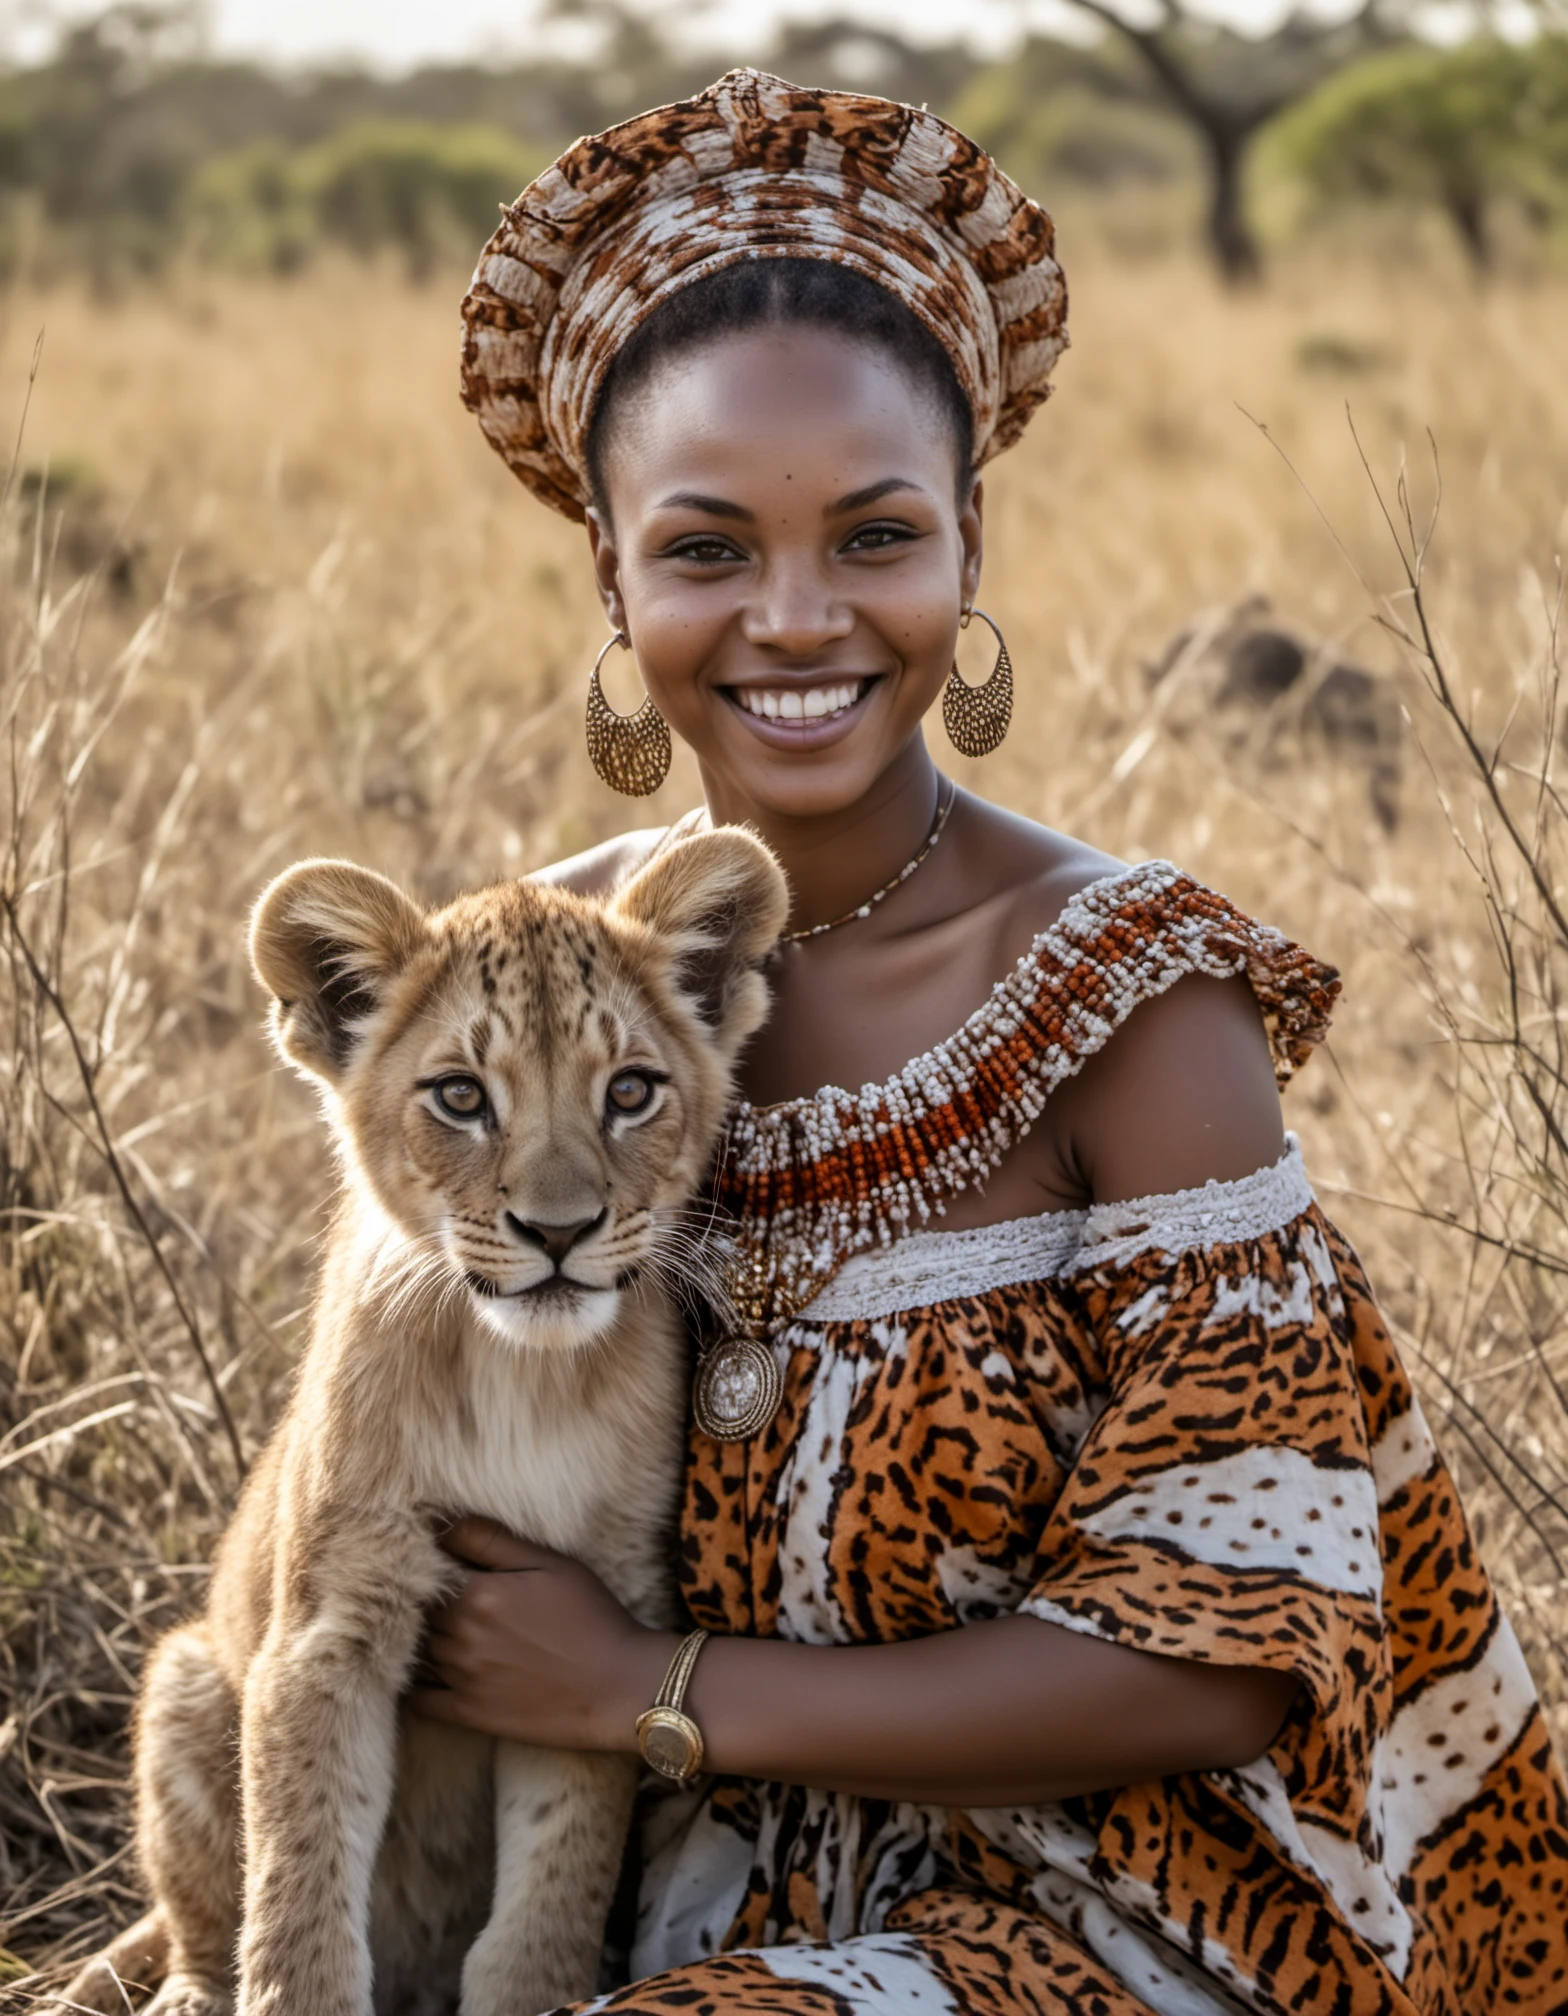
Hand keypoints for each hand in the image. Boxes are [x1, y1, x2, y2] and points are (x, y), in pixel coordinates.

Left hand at [408, 1517, 675, 1750]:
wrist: (619, 1685)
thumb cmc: (591, 1616)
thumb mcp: (550, 1563)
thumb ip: (492, 1540)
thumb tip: (443, 1525)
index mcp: (478, 1594)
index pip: (430, 1574)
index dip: (433, 1570)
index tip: (440, 1568)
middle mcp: (461, 1635)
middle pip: (422, 1613)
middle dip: (427, 1604)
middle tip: (439, 1598)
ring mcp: (463, 1678)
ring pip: (420, 1652)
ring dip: (423, 1640)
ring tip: (440, 1630)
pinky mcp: (470, 1714)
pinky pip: (420, 1701)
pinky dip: (413, 1687)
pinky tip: (420, 1676)